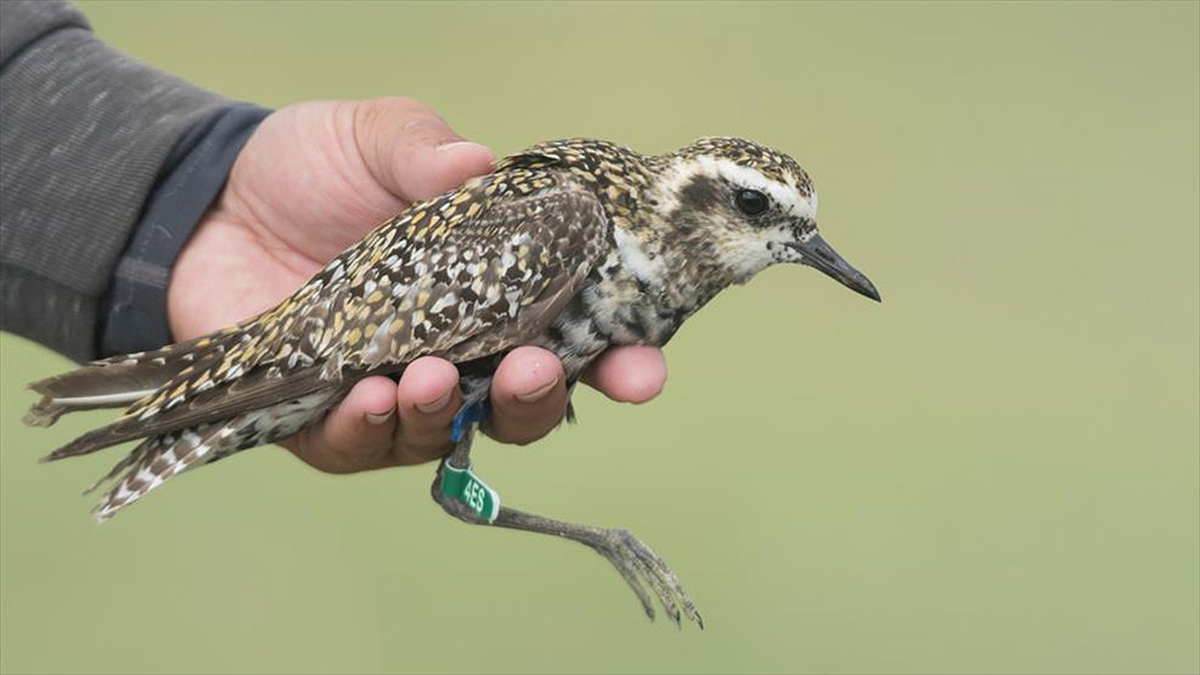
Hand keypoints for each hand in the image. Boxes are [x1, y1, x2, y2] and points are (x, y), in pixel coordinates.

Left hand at [167, 98, 666, 471]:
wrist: (211, 207)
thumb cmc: (312, 171)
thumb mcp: (373, 139)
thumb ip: (421, 148)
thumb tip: (473, 160)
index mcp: (497, 291)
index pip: (577, 336)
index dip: (619, 361)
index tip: (642, 371)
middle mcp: (462, 353)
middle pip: (523, 405)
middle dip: (538, 399)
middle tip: (533, 370)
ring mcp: (400, 394)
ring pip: (448, 435)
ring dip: (447, 415)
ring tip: (426, 377)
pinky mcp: (332, 421)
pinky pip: (364, 445)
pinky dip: (373, 427)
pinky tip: (373, 396)